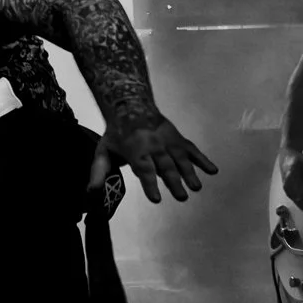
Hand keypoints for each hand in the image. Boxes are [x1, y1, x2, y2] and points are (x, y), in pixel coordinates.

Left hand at [90, 113, 217, 203]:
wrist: (132, 104)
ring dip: (190, 173)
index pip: (143, 170)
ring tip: (197, 187)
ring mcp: (169, 142)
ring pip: (181, 159)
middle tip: (182, 197)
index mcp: (136, 150)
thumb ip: (98, 172)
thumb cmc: (117, 133)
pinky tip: (213, 171)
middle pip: (165, 166)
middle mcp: (154, 146)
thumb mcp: (103, 150)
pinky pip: (193, 150)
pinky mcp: (178, 139)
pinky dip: (203, 160)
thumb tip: (90, 193)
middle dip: (174, 182)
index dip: (150, 185)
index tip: (156, 199)